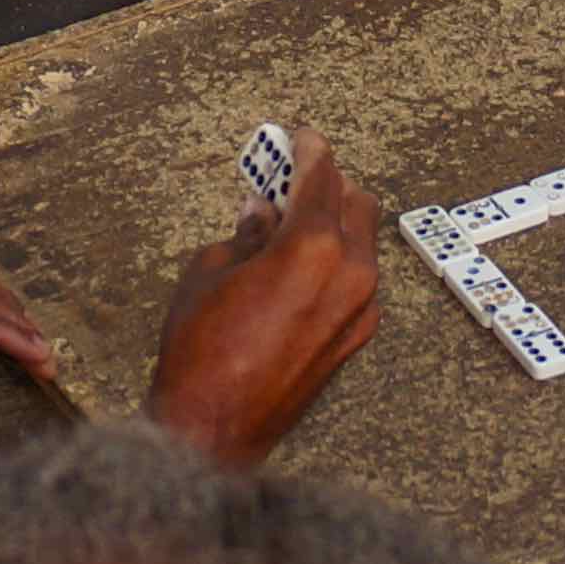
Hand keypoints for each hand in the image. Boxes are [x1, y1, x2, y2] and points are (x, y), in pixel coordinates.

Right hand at [148, 123, 382, 466]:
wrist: (213, 427)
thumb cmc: (201, 351)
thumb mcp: (209, 271)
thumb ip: (245, 233)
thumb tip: (261, 214)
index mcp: (312, 248)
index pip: (322, 176)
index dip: (308, 149)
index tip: (300, 136)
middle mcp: (349, 275)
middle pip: (357, 203)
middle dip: (329, 185)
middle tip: (293, 180)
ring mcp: (359, 310)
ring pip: (362, 243)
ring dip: (335, 224)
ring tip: (292, 226)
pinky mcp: (356, 338)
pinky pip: (357, 281)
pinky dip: (337, 262)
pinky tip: (299, 269)